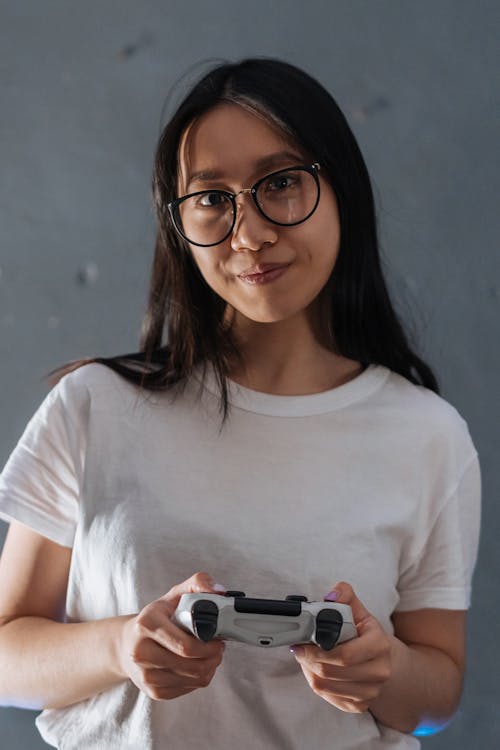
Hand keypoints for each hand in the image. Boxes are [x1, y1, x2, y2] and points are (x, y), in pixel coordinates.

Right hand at [117, 572, 224, 700]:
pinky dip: (199, 679)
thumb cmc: (157, 617)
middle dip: (213, 657)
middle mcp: (141, 651)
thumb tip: (219, 591)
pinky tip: (198, 666)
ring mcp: (145, 674)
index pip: (186, 646)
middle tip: (219, 648)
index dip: (209, 645)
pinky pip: (187, 689)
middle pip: (191, 665)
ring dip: (209, 668)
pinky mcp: (152, 691)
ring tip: (210, 655)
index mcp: (147, 623)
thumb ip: (198, 583)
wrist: (127, 643)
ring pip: (192, 679)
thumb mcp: (174, 594)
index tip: (219, 638)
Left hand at [291, 582, 391, 712]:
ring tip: (307, 657)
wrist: (380, 658)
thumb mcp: (357, 610)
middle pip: (331, 672)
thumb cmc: (364, 633)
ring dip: (309, 671)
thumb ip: (344, 595)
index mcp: (380, 645)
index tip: (301, 641)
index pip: (345, 654)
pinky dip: (317, 683)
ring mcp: (371, 691)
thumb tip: (332, 596)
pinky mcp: (360, 705)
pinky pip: (328, 698)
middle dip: (309, 659)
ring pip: (325, 686)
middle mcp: (379, 671)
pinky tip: (316, 670)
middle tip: (298, 648)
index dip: (317, 649)